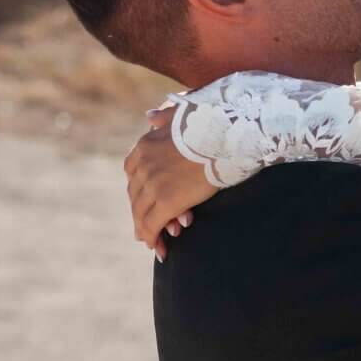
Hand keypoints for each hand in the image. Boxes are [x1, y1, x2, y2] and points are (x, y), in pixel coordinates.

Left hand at [124, 107, 217, 260]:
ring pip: (141, 213)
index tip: (145, 202)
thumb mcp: (182, 112)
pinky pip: (152, 225)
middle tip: (146, 229)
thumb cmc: (213, 123)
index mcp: (145, 146)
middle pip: (135, 196)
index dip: (139, 191)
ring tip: (153, 243)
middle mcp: (143, 165)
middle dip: (141, 213)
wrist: (228, 134)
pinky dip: (153, 238)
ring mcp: (153, 184)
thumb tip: (150, 115)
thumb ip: (164, 116)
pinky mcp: (167, 201)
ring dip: (146, 230)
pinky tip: (159, 248)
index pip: (132, 173)